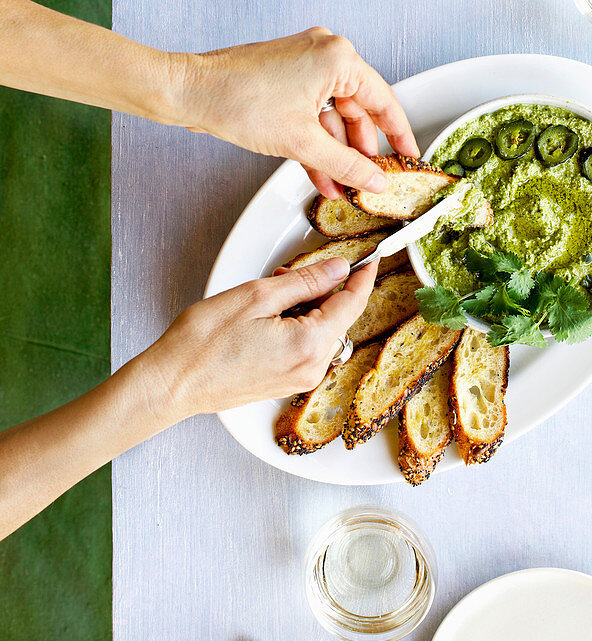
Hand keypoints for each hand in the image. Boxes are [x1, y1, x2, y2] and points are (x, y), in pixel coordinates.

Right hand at [143, 257, 377, 418]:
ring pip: (321, 330)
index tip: (369, 258)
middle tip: (284, 274)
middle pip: (337, 316)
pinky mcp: (285, 382)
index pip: (352, 303)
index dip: (362, 276)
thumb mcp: (257, 296)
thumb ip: (305, 280)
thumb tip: (338, 269)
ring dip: (304, 307)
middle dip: (319, 289)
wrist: (172, 383)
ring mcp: (299, 379)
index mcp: (310, 345)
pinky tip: (266, 318)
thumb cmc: (203, 343)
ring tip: (267, 297)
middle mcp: (311, 368)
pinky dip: (296, 325)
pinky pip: (306, 346)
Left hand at [171, 28, 419, 196]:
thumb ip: (346, 164)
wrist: (190, 92)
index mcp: (338, 58)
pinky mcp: (287, 77)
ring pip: (333, 115)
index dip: (399, 134)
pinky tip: (321, 173)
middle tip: (370, 179)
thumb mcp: (302, 142)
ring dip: (336, 152)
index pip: (383, 101)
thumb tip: (374, 179)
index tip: (409, 156)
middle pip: (358, 110)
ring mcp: (304, 63)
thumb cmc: (238, 100)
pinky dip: (317, 141)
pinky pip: (313, 112)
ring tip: (341, 186)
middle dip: (360, 151)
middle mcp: (325, 53)